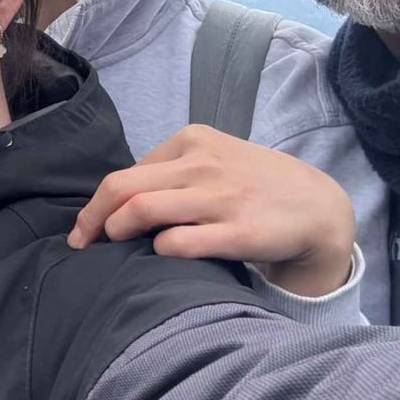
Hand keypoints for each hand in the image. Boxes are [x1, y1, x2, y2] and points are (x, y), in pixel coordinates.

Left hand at [66, 125, 355, 296]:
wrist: (318, 208)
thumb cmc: (253, 186)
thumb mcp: (214, 160)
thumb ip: (171, 172)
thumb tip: (116, 201)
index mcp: (192, 142)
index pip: (125, 174)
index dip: (97, 205)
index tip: (86, 229)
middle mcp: (202, 165)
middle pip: (122, 189)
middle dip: (92, 219)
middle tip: (81, 244)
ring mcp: (220, 198)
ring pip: (141, 210)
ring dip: (116, 232)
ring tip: (113, 250)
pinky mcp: (238, 232)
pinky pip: (179, 242)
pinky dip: (158, 250)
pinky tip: (158, 257)